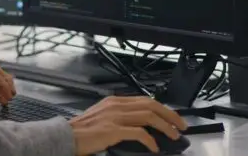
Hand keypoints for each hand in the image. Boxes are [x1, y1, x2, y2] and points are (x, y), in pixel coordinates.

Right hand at [68, 96, 187, 154]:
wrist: (66, 136)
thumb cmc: (83, 131)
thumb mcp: (103, 117)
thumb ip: (120, 117)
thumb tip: (141, 126)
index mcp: (115, 101)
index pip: (146, 100)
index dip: (163, 109)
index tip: (174, 118)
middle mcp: (116, 105)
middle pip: (151, 105)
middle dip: (170, 116)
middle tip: (181, 126)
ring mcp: (114, 116)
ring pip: (148, 117)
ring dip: (165, 127)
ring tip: (173, 137)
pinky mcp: (112, 130)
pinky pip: (138, 133)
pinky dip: (150, 140)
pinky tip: (154, 147)